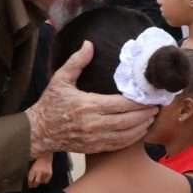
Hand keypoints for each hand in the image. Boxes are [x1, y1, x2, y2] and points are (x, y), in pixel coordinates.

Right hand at [26, 40, 157, 154]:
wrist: (37, 130)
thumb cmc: (49, 104)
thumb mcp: (60, 79)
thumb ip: (77, 61)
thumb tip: (89, 44)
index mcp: (88, 105)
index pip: (122, 104)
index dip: (139, 102)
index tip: (149, 97)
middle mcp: (94, 123)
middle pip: (128, 120)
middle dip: (145, 114)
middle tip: (156, 107)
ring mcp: (94, 138)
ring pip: (126, 135)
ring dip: (141, 127)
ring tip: (150, 118)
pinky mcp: (93, 148)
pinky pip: (118, 145)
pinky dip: (131, 139)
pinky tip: (137, 131)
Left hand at [27, 157, 53, 187]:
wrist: (45, 157)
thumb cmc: (37, 163)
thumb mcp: (32, 168)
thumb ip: (31, 175)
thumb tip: (30, 183)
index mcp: (33, 170)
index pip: (31, 179)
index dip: (30, 183)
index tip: (30, 186)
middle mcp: (39, 171)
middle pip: (36, 181)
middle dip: (34, 185)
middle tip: (34, 186)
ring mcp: (45, 172)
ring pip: (41, 182)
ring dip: (39, 182)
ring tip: (38, 180)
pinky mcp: (50, 174)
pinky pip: (46, 181)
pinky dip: (44, 181)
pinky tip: (43, 179)